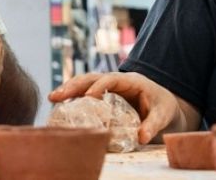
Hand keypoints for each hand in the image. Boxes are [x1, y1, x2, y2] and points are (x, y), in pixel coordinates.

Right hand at [48, 72, 181, 143]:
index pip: (111, 79)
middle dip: (74, 85)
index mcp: (130, 81)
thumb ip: (153, 124)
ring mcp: (107, 87)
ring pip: (84, 84)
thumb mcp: (162, 114)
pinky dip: (72, 99)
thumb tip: (141, 137)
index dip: (100, 86)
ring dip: (69, 89)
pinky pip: (84, 95)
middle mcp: (115, 81)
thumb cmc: (162, 106)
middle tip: (57, 95)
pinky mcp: (102, 97)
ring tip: (52, 98)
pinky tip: (59, 108)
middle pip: (91, 78)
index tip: (89, 96)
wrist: (162, 104)